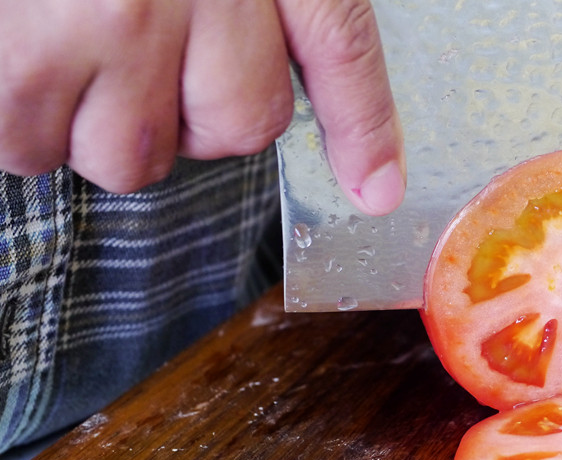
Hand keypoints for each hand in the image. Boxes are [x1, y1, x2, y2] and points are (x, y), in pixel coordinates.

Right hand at [0, 0, 404, 215]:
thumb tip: (307, 77)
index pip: (341, 45)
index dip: (364, 128)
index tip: (375, 187)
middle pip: (239, 125)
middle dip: (198, 116)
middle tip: (150, 56)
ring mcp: (112, 20)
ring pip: (134, 154)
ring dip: (106, 127)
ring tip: (74, 51)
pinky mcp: (21, 53)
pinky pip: (32, 143)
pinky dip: (27, 125)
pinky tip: (26, 62)